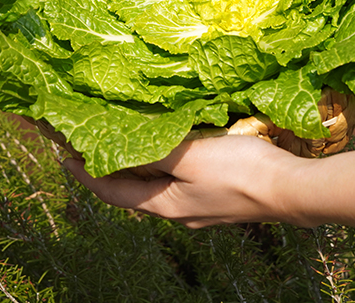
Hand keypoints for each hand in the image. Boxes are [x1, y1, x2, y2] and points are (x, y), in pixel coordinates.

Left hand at [64, 134, 306, 227]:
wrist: (290, 189)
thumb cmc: (238, 171)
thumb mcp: (190, 156)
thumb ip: (153, 152)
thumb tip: (119, 150)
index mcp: (165, 205)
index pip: (112, 190)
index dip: (86, 175)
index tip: (64, 157)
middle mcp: (177, 211)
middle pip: (134, 190)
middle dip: (112, 169)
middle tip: (95, 145)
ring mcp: (199, 208)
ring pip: (158, 186)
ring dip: (140, 167)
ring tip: (130, 143)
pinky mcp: (218, 197)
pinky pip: (180, 181)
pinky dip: (166, 165)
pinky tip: (175, 150)